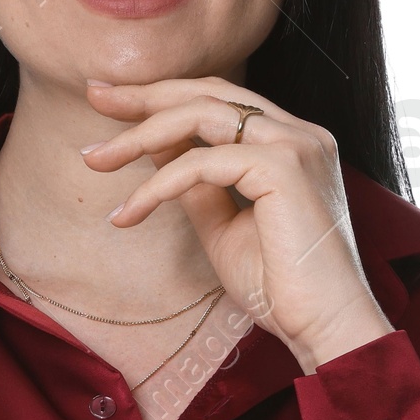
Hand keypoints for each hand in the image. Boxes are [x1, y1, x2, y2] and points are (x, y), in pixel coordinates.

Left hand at [80, 77, 395, 372]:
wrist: (325, 326)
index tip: (113, 102)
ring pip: (200, 115)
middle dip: (145, 95)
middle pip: (208, 92)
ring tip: (96, 161)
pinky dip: (158, 185)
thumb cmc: (281, 288)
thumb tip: (155, 149)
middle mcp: (299, 133)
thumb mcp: (224, 226)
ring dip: (140, 135)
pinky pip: (201, 163)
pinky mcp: (284, 168)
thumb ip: (196, 185)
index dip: (164, 97)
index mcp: (292, 142)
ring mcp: (296, 145)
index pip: (221, 100)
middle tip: (94, 96)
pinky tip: (128, 213)